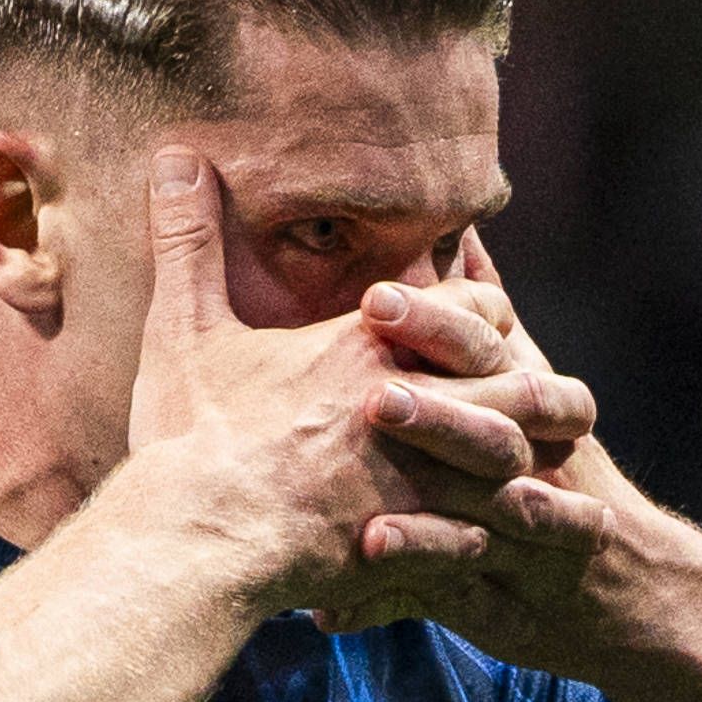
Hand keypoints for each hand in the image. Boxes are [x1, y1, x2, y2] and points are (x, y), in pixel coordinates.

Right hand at [121, 149, 508, 610]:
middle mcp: (416, 407)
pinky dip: (489, 537)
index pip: (474, 310)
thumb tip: (175, 155)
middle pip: (517, 383)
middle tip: (526, 402)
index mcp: (372, 347)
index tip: (472, 324)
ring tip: (526, 473)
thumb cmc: (190, 436)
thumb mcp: (184, 328)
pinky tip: (482, 542)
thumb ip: (189, 243)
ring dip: (524, 466)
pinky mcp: (417, 546)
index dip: (478, 316)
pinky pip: (484, 539)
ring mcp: (423, 480)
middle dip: (525, 390)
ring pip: (516, 463)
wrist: (195, 541)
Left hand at [312, 235, 701, 672]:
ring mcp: (515, 533)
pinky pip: (438, 597)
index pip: (484, 348)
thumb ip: (488, 317)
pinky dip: (385, 602)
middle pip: (486, 429)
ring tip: (363, 522)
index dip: (437, 325)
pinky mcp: (490, 595)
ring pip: (473, 519)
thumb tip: (462, 237)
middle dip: (433, 415)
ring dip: (419, 517)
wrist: (624, 588)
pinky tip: (328, 609)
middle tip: (372, 398)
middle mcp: (526, 460)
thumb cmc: (558, 471)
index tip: (375, 296)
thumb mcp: (531, 386)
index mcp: (523, 397)